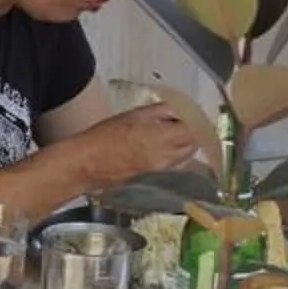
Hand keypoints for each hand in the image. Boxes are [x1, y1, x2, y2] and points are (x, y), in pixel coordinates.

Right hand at [61, 103, 201, 186]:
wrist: (87, 163)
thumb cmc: (106, 135)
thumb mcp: (136, 114)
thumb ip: (163, 110)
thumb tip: (183, 109)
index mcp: (164, 138)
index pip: (196, 131)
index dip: (200, 122)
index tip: (198, 115)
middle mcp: (168, 157)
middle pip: (194, 146)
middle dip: (195, 134)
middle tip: (189, 123)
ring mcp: (162, 171)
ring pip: (186, 159)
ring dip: (187, 147)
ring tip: (177, 136)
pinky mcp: (155, 180)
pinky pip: (175, 168)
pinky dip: (176, 158)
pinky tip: (165, 150)